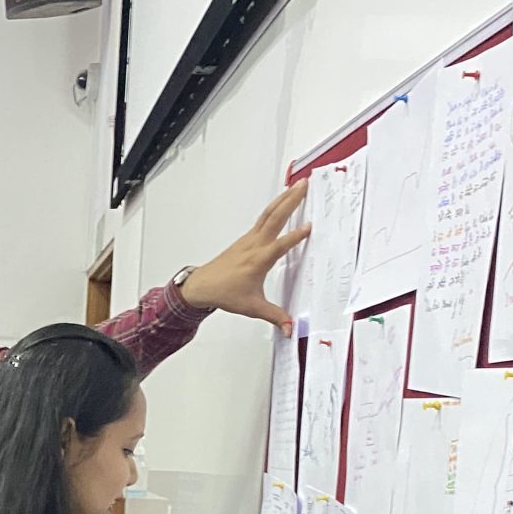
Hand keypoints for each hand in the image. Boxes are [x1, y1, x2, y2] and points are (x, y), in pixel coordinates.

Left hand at [177, 181, 312, 335]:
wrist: (201, 286)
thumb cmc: (224, 293)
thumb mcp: (252, 307)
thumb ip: (274, 316)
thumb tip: (290, 328)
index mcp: (258, 260)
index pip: (281, 245)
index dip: (296, 236)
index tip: (311, 226)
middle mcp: (255, 245)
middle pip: (275, 217)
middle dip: (291, 200)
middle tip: (305, 185)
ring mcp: (250, 239)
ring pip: (269, 214)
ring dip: (284, 199)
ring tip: (298, 185)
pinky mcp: (246, 239)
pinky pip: (263, 218)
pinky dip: (274, 207)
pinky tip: (281, 202)